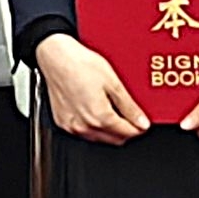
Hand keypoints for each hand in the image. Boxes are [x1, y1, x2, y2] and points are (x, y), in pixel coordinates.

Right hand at [35, 33, 150, 144]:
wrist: (56, 57)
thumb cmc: (80, 64)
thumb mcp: (112, 82)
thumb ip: (129, 107)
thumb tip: (142, 122)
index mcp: (100, 117)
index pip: (128, 133)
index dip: (139, 128)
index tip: (142, 121)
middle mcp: (85, 126)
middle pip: (115, 140)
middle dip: (125, 130)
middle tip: (129, 114)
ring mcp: (72, 127)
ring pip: (99, 138)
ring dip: (109, 130)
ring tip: (111, 108)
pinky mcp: (62, 123)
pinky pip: (83, 132)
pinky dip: (93, 126)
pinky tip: (94, 109)